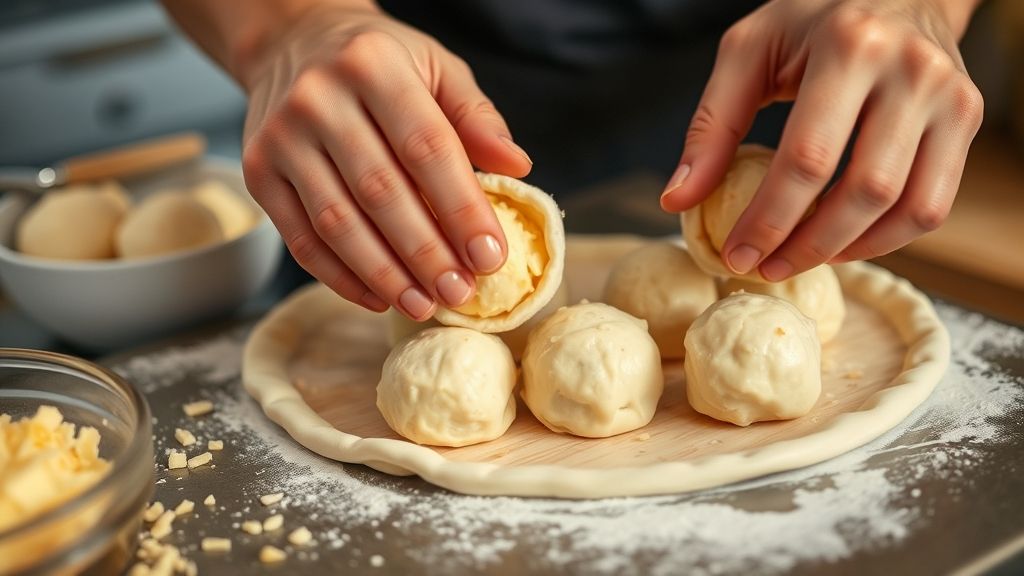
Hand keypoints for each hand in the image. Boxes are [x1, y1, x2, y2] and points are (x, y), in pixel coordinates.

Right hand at [238, 5, 532, 318]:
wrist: (293, 42)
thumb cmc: (378, 61)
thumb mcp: (435, 67)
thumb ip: (475, 117)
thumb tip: (518, 167)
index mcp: (373, 64)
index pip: (426, 148)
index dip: (461, 209)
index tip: (491, 257)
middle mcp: (318, 99)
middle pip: (381, 192)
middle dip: (426, 253)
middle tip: (461, 293)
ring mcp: (281, 138)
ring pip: (338, 224)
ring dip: (385, 275)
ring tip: (424, 305)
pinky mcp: (258, 173)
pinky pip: (301, 239)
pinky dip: (341, 277)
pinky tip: (378, 297)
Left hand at [661, 0, 983, 280]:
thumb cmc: (812, 20)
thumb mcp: (748, 52)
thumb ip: (712, 126)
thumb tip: (677, 200)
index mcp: (850, 47)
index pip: (809, 158)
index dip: (769, 219)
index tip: (735, 255)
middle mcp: (911, 72)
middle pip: (863, 190)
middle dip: (807, 245)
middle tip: (765, 269)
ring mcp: (950, 97)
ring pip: (908, 207)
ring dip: (848, 250)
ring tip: (798, 259)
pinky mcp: (967, 119)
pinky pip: (933, 204)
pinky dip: (886, 238)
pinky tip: (842, 242)